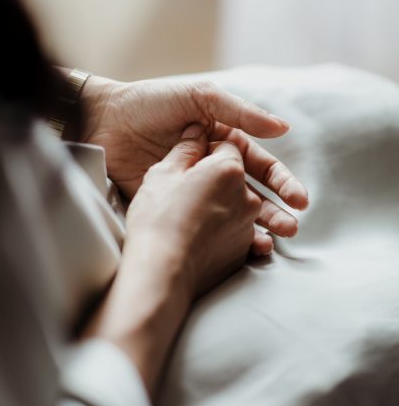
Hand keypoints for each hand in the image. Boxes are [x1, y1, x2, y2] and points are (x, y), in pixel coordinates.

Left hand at [81, 76, 308, 235]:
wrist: (106, 121)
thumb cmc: (152, 103)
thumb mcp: (199, 98)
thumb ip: (239, 113)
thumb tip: (283, 128)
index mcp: (224, 141)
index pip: (260, 164)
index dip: (281, 181)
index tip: (299, 200)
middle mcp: (214, 166)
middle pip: (252, 192)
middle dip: (275, 210)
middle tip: (291, 229)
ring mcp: (195, 188)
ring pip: (232, 211)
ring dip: (255, 227)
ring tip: (273, 242)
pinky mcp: (175, 204)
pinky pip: (203, 222)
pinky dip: (223, 235)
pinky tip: (239, 246)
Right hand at [84, 126, 278, 393]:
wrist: (161, 270)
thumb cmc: (158, 217)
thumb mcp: (163, 173)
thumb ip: (185, 149)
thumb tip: (197, 134)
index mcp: (229, 169)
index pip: (226, 147)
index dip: (207, 151)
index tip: (192, 161)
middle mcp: (246, 196)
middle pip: (236, 177)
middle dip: (219, 180)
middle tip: (193, 189)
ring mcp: (247, 226)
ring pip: (240, 205)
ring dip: (226, 207)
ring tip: (199, 217)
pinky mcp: (243, 252)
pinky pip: (238, 233)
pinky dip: (226, 232)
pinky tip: (204, 237)